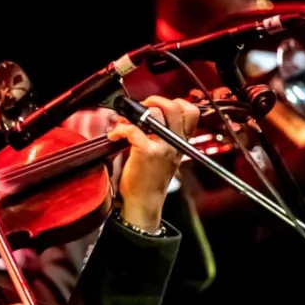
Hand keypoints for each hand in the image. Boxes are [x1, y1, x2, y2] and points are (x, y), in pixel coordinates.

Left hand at [108, 96, 198, 232]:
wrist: (144, 202)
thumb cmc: (150, 179)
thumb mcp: (166, 155)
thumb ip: (163, 135)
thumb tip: (145, 114)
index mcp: (181, 142)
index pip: (190, 111)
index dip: (174, 103)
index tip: (157, 107)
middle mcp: (175, 143)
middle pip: (174, 107)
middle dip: (154, 101)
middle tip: (140, 109)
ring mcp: (163, 148)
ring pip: (154, 114)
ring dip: (134, 115)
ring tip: (125, 124)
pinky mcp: (147, 153)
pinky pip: (133, 130)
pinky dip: (119, 130)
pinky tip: (114, 136)